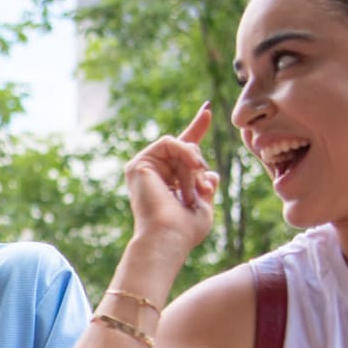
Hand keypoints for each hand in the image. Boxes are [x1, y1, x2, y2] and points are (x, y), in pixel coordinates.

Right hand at [123, 104, 219, 261]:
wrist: (168, 237)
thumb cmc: (185, 230)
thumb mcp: (204, 205)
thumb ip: (205, 186)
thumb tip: (210, 172)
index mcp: (166, 183)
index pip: (182, 150)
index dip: (196, 129)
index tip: (207, 109)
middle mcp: (153, 174)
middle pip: (185, 147)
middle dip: (199, 164)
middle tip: (203, 187)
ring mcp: (144, 169)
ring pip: (180, 145)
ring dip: (193, 165)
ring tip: (194, 188)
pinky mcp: (138, 165)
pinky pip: (170, 142)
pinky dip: (186, 153)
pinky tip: (192, 169)